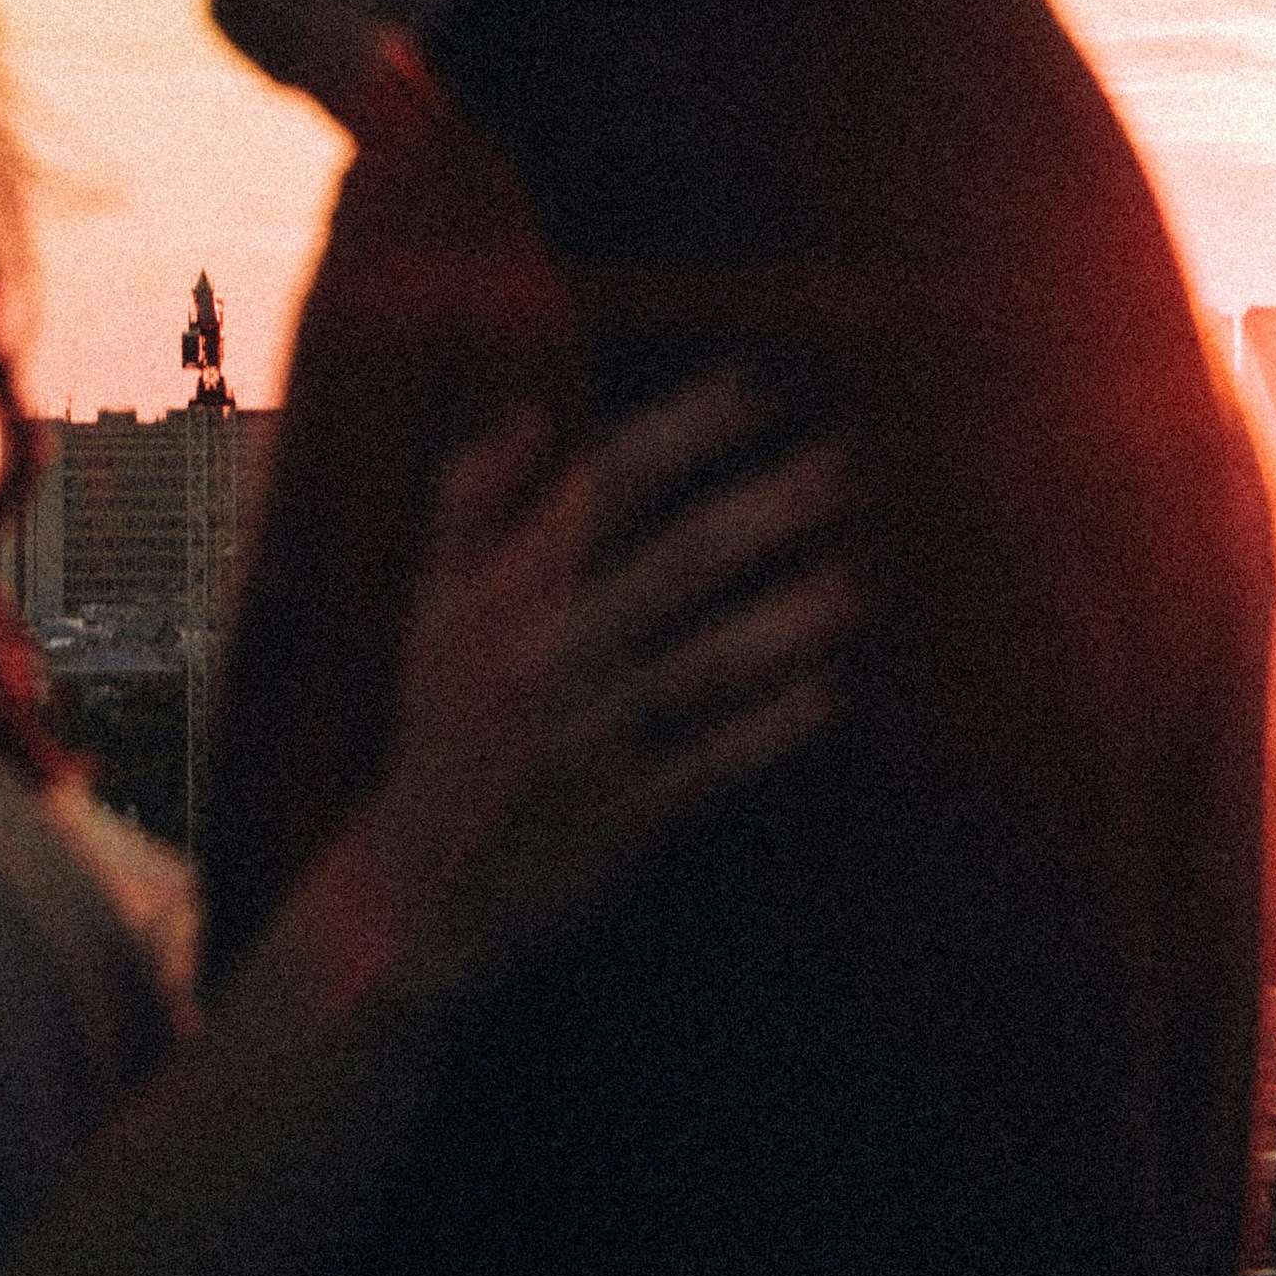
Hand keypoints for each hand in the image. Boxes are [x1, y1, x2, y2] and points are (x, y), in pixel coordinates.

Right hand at [330, 377, 854, 1009]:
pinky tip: (829, 690)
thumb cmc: (444, 728)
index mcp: (504, 593)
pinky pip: (713, 760)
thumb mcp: (431, 609)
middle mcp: (545, 655)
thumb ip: (467, 503)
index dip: (683, 431)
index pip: (605, 485)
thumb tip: (528, 415)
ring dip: (788, 617)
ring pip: (706, 661)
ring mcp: (586, 736)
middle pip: (677, 560)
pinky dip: (772, 726)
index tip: (755, 388)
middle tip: (842, 464)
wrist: (420, 887)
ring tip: (854, 580)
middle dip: (767, 507)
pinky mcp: (620, 813)